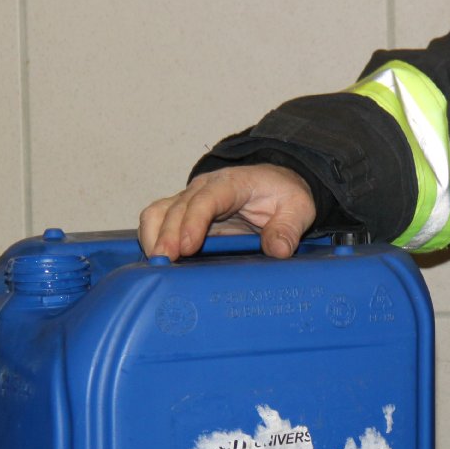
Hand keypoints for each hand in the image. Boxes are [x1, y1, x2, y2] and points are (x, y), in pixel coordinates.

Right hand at [138, 164, 316, 258]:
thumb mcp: (298, 208)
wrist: (275, 186)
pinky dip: (151, 239)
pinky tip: (156, 261)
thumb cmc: (283, 195)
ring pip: (159, 212)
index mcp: (232, 184)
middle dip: (168, 236)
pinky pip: (157, 222)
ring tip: (156, 265)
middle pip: (177, 208)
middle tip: (165, 263)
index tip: (188, 246)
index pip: (207, 198)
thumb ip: (288, 228)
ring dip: (153, 237)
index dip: (194, 221)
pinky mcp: (183, 216)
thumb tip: (278, 250)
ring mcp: (190, 202)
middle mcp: (204, 189)